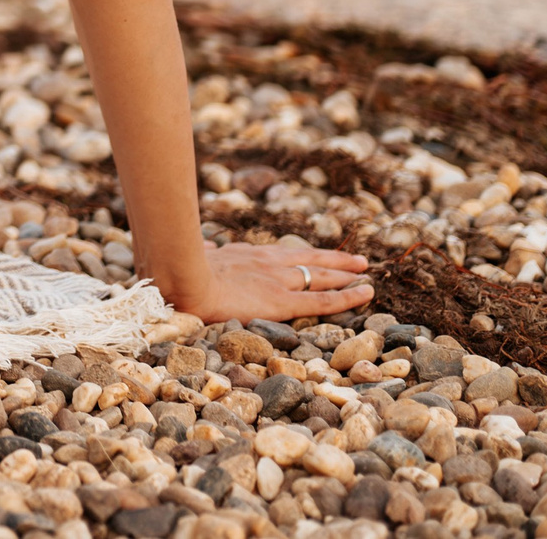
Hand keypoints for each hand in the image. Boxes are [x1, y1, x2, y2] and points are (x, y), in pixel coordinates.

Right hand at [166, 240, 372, 321]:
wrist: (183, 280)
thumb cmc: (181, 273)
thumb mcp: (196, 256)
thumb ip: (206, 252)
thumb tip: (205, 244)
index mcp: (244, 256)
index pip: (282, 255)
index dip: (303, 255)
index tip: (318, 255)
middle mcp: (266, 263)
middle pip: (307, 259)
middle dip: (333, 259)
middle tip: (357, 259)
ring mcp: (277, 281)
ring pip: (320, 276)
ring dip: (344, 272)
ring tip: (364, 270)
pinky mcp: (284, 302)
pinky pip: (323, 300)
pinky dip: (348, 296)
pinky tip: (366, 293)